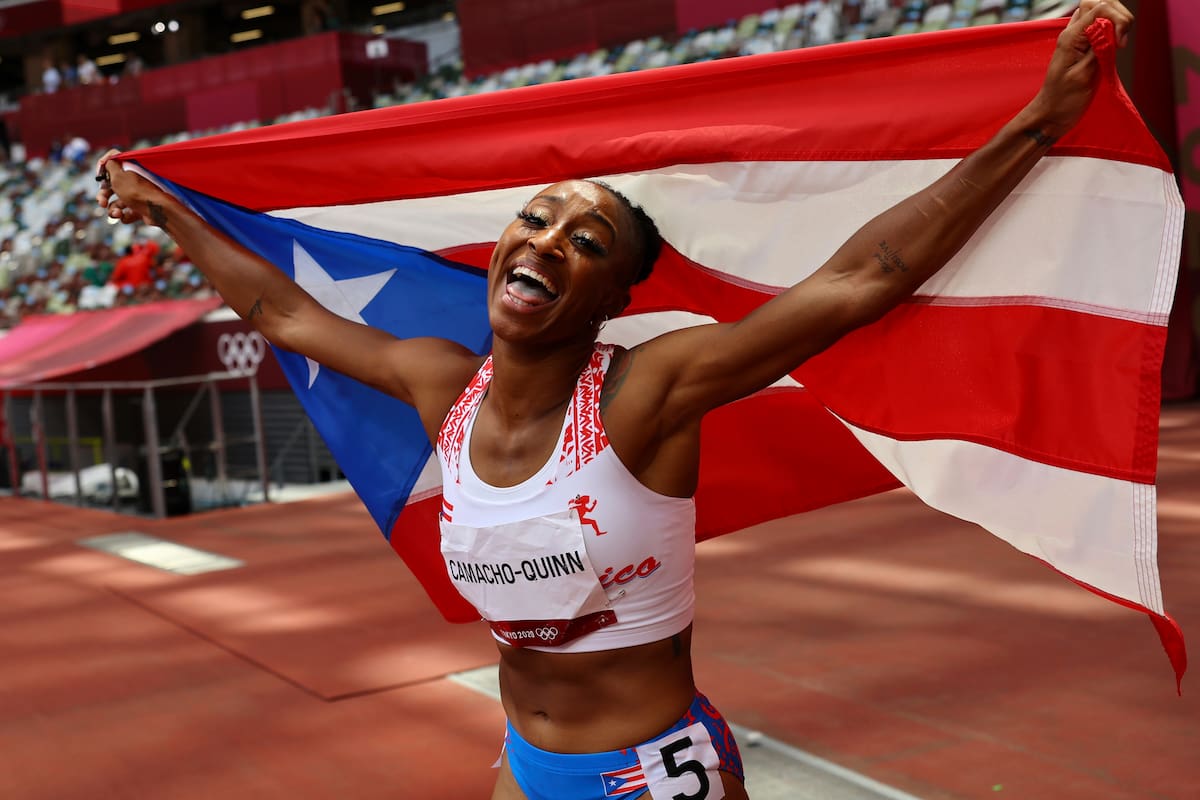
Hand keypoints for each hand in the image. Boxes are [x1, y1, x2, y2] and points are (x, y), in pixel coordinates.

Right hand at [95, 149, 168, 227]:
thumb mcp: (118, 175)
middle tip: (101, 203)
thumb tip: (106, 160)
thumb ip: (110, 164)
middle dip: (103, 197)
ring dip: (113, 210)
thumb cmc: (136, 191)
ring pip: (116, 204)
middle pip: (110, 189)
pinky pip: (126, 214)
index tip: (99, 178)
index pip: (111, 167)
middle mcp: (132, 183)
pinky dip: (125, 216)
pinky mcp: (140, 210)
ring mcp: (136, 197)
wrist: (157, 210)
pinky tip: (128, 216)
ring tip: (117, 213)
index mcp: (128, 171)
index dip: (103, 172)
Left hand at [1026, 0, 1133, 138]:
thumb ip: (1098, 49)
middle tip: (1120, 42)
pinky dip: (1114, 32)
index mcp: (1070, 37)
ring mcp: (1079, 40)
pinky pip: (1102, 28)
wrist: (1052, 115)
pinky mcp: (1086, 48)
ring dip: (1117, 22)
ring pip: (1102, 13)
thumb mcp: (1083, 75)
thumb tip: (1112, 28)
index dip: (1116, 19)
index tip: (1120, 43)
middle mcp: (1073, 34)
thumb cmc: (1063, 101)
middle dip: (1118, 16)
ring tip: (1119, 44)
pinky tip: (1115, 47)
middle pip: (1101, 3)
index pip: (1099, 7)